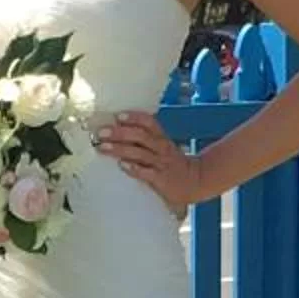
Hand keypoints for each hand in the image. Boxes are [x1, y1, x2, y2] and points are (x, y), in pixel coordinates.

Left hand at [95, 108, 209, 212]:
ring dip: (120, 149)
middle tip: (101, 132)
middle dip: (119, 133)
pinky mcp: (161, 179)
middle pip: (140, 136)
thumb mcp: (163, 148)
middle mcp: (161, 148)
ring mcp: (161, 163)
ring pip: (139, 153)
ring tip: (103, 147)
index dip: (134, 117)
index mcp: (161, 138)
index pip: (149, 122)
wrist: (197, 181)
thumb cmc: (174, 164)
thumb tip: (119, 133)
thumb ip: (146, 141)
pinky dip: (135, 169)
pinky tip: (122, 166)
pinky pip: (147, 173)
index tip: (118, 115)